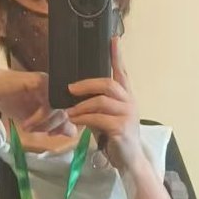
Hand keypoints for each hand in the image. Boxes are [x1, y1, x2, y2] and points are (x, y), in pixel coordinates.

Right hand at [0, 66, 77, 136]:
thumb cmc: (11, 101)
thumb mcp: (34, 119)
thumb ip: (52, 125)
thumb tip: (71, 133)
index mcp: (56, 95)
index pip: (71, 113)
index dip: (63, 127)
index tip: (51, 134)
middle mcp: (55, 88)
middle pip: (66, 113)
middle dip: (52, 127)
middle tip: (36, 131)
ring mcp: (49, 83)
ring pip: (58, 109)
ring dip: (44, 124)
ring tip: (28, 127)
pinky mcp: (40, 82)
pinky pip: (48, 104)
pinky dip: (38, 118)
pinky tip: (26, 123)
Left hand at [66, 38, 142, 171]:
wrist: (129, 159)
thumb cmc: (116, 137)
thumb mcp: (106, 116)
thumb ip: (97, 103)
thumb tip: (75, 93)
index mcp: (127, 96)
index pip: (122, 72)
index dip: (117, 55)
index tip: (113, 39)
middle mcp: (129, 101)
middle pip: (107, 84)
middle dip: (86, 84)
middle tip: (70, 88)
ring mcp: (127, 114)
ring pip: (101, 101)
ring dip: (81, 105)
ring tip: (69, 111)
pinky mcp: (121, 127)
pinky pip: (98, 118)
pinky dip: (83, 118)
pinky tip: (75, 121)